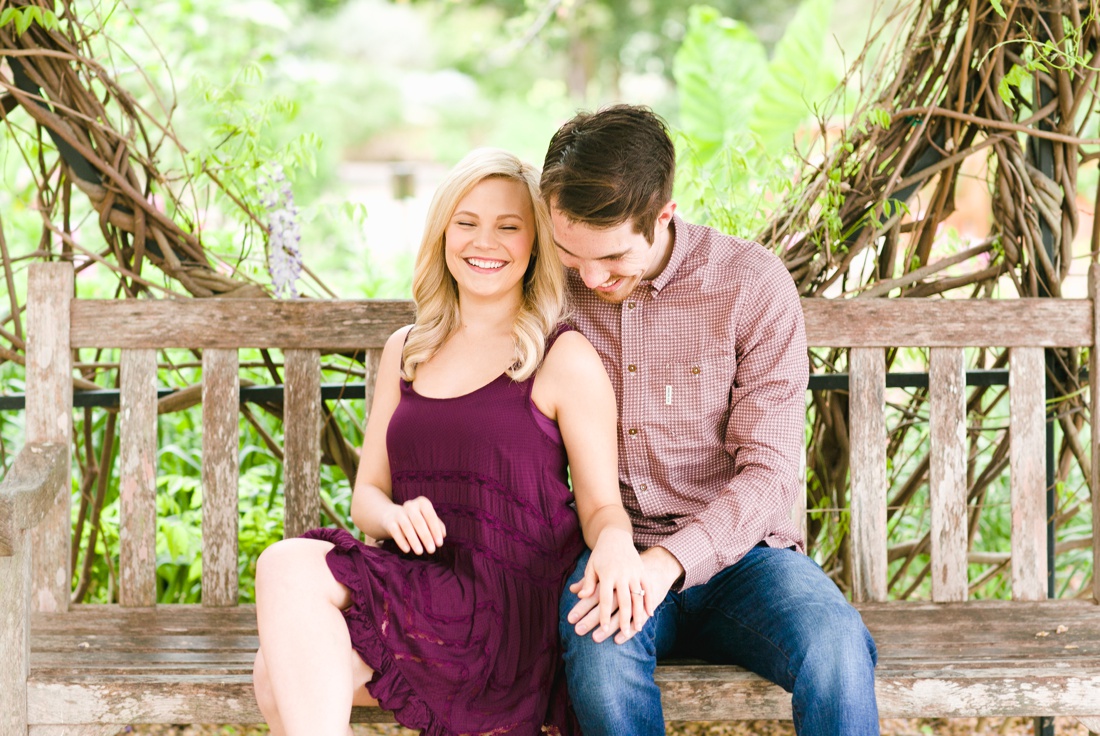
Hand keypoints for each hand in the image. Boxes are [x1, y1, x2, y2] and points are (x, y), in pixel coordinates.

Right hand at [379, 496, 445, 554]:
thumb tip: (443, 535)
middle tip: (432, 550)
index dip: (435, 530)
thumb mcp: (427, 519)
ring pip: (406, 526)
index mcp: (422, 503)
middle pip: (419, 521)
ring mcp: (399, 513)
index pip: (430, 516)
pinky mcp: (390, 522)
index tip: (439, 543)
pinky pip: (395, 531)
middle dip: (426, 537)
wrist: (393, 516)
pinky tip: (407, 550)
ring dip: (414, 540)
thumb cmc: (416, 519)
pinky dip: (401, 541)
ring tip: (420, 552)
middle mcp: (410, 505)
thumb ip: (438, 526)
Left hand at [568, 546, 682, 644]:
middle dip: (624, 618)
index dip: (604, 614)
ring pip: (638, 596)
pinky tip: (649, 614)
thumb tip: (580, 596)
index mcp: (607, 574)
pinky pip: (648, 588)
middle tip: (623, 633)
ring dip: (638, 613)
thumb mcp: (591, 567)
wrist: (616, 537)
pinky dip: (649, 602)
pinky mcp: (642, 571)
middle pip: (624, 600)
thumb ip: (587, 582)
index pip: (605, 598)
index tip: (604, 628)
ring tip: (636, 628)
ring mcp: (634, 572)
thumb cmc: (600, 555)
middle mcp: (621, 574)